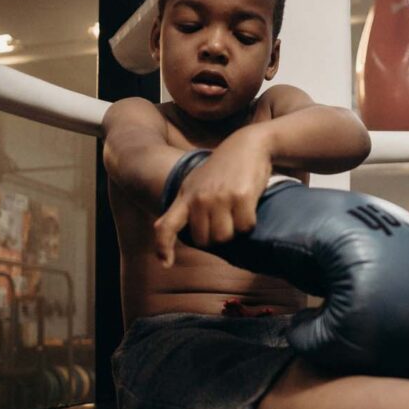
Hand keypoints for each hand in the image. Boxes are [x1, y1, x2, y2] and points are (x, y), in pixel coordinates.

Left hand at [154, 132, 270, 266]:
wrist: (248, 145)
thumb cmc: (221, 168)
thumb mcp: (195, 183)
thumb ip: (179, 207)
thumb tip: (158, 227)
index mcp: (185, 196)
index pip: (167, 226)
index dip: (164, 247)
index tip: (166, 264)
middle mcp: (199, 198)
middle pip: (206, 240)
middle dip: (217, 236)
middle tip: (226, 220)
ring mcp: (220, 197)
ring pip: (226, 237)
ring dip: (235, 231)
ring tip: (237, 212)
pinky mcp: (242, 196)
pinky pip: (245, 227)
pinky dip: (250, 223)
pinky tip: (249, 207)